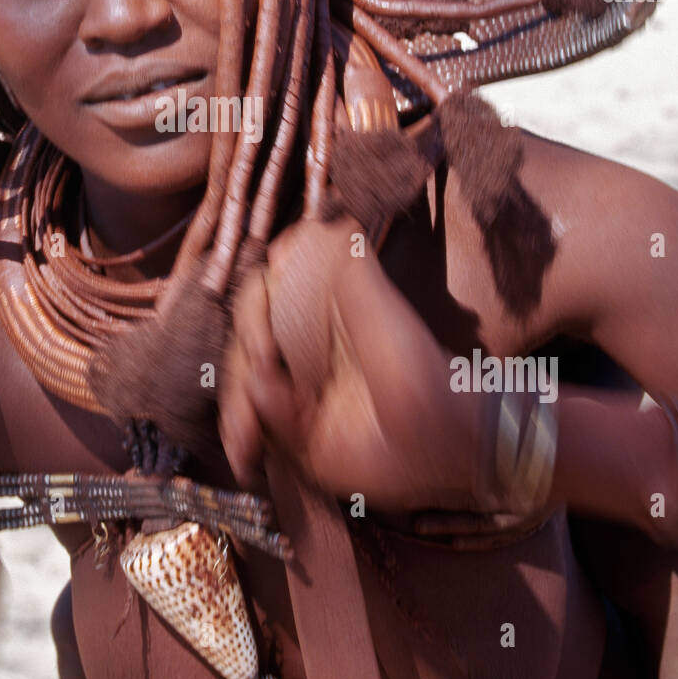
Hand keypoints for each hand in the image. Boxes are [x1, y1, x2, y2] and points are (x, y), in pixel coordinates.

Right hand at [220, 216, 482, 512]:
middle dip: (242, 371)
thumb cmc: (419, 370)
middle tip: (264, 398)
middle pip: (241, 343)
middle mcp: (297, 343)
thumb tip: (318, 220)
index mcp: (313, 309)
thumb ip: (348, 264)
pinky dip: (241, 439)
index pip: (259, 297)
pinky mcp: (289, 429)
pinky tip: (248, 459)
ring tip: (249, 445)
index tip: (266, 348)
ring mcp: (290, 386)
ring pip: (239, 385)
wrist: (440, 445)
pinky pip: (249, 426)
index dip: (254, 318)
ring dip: (237, 412)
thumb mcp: (382, 310)